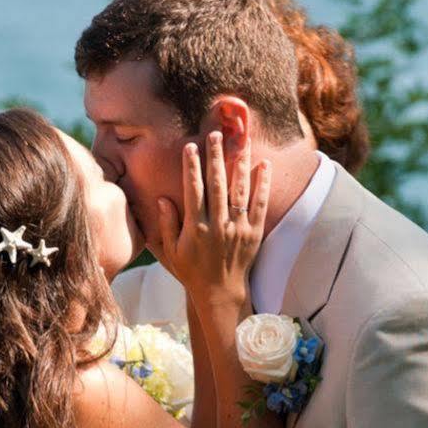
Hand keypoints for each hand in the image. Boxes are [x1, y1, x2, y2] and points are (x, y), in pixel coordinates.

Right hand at [148, 131, 268, 310]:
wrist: (220, 293)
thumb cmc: (191, 271)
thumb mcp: (171, 251)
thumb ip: (167, 224)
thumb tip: (163, 198)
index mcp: (196, 228)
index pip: (193, 190)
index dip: (191, 167)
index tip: (191, 146)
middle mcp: (218, 225)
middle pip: (217, 185)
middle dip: (216, 157)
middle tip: (216, 134)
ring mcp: (238, 229)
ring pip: (240, 190)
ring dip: (240, 163)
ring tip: (241, 140)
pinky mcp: (254, 233)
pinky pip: (261, 205)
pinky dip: (263, 185)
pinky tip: (264, 165)